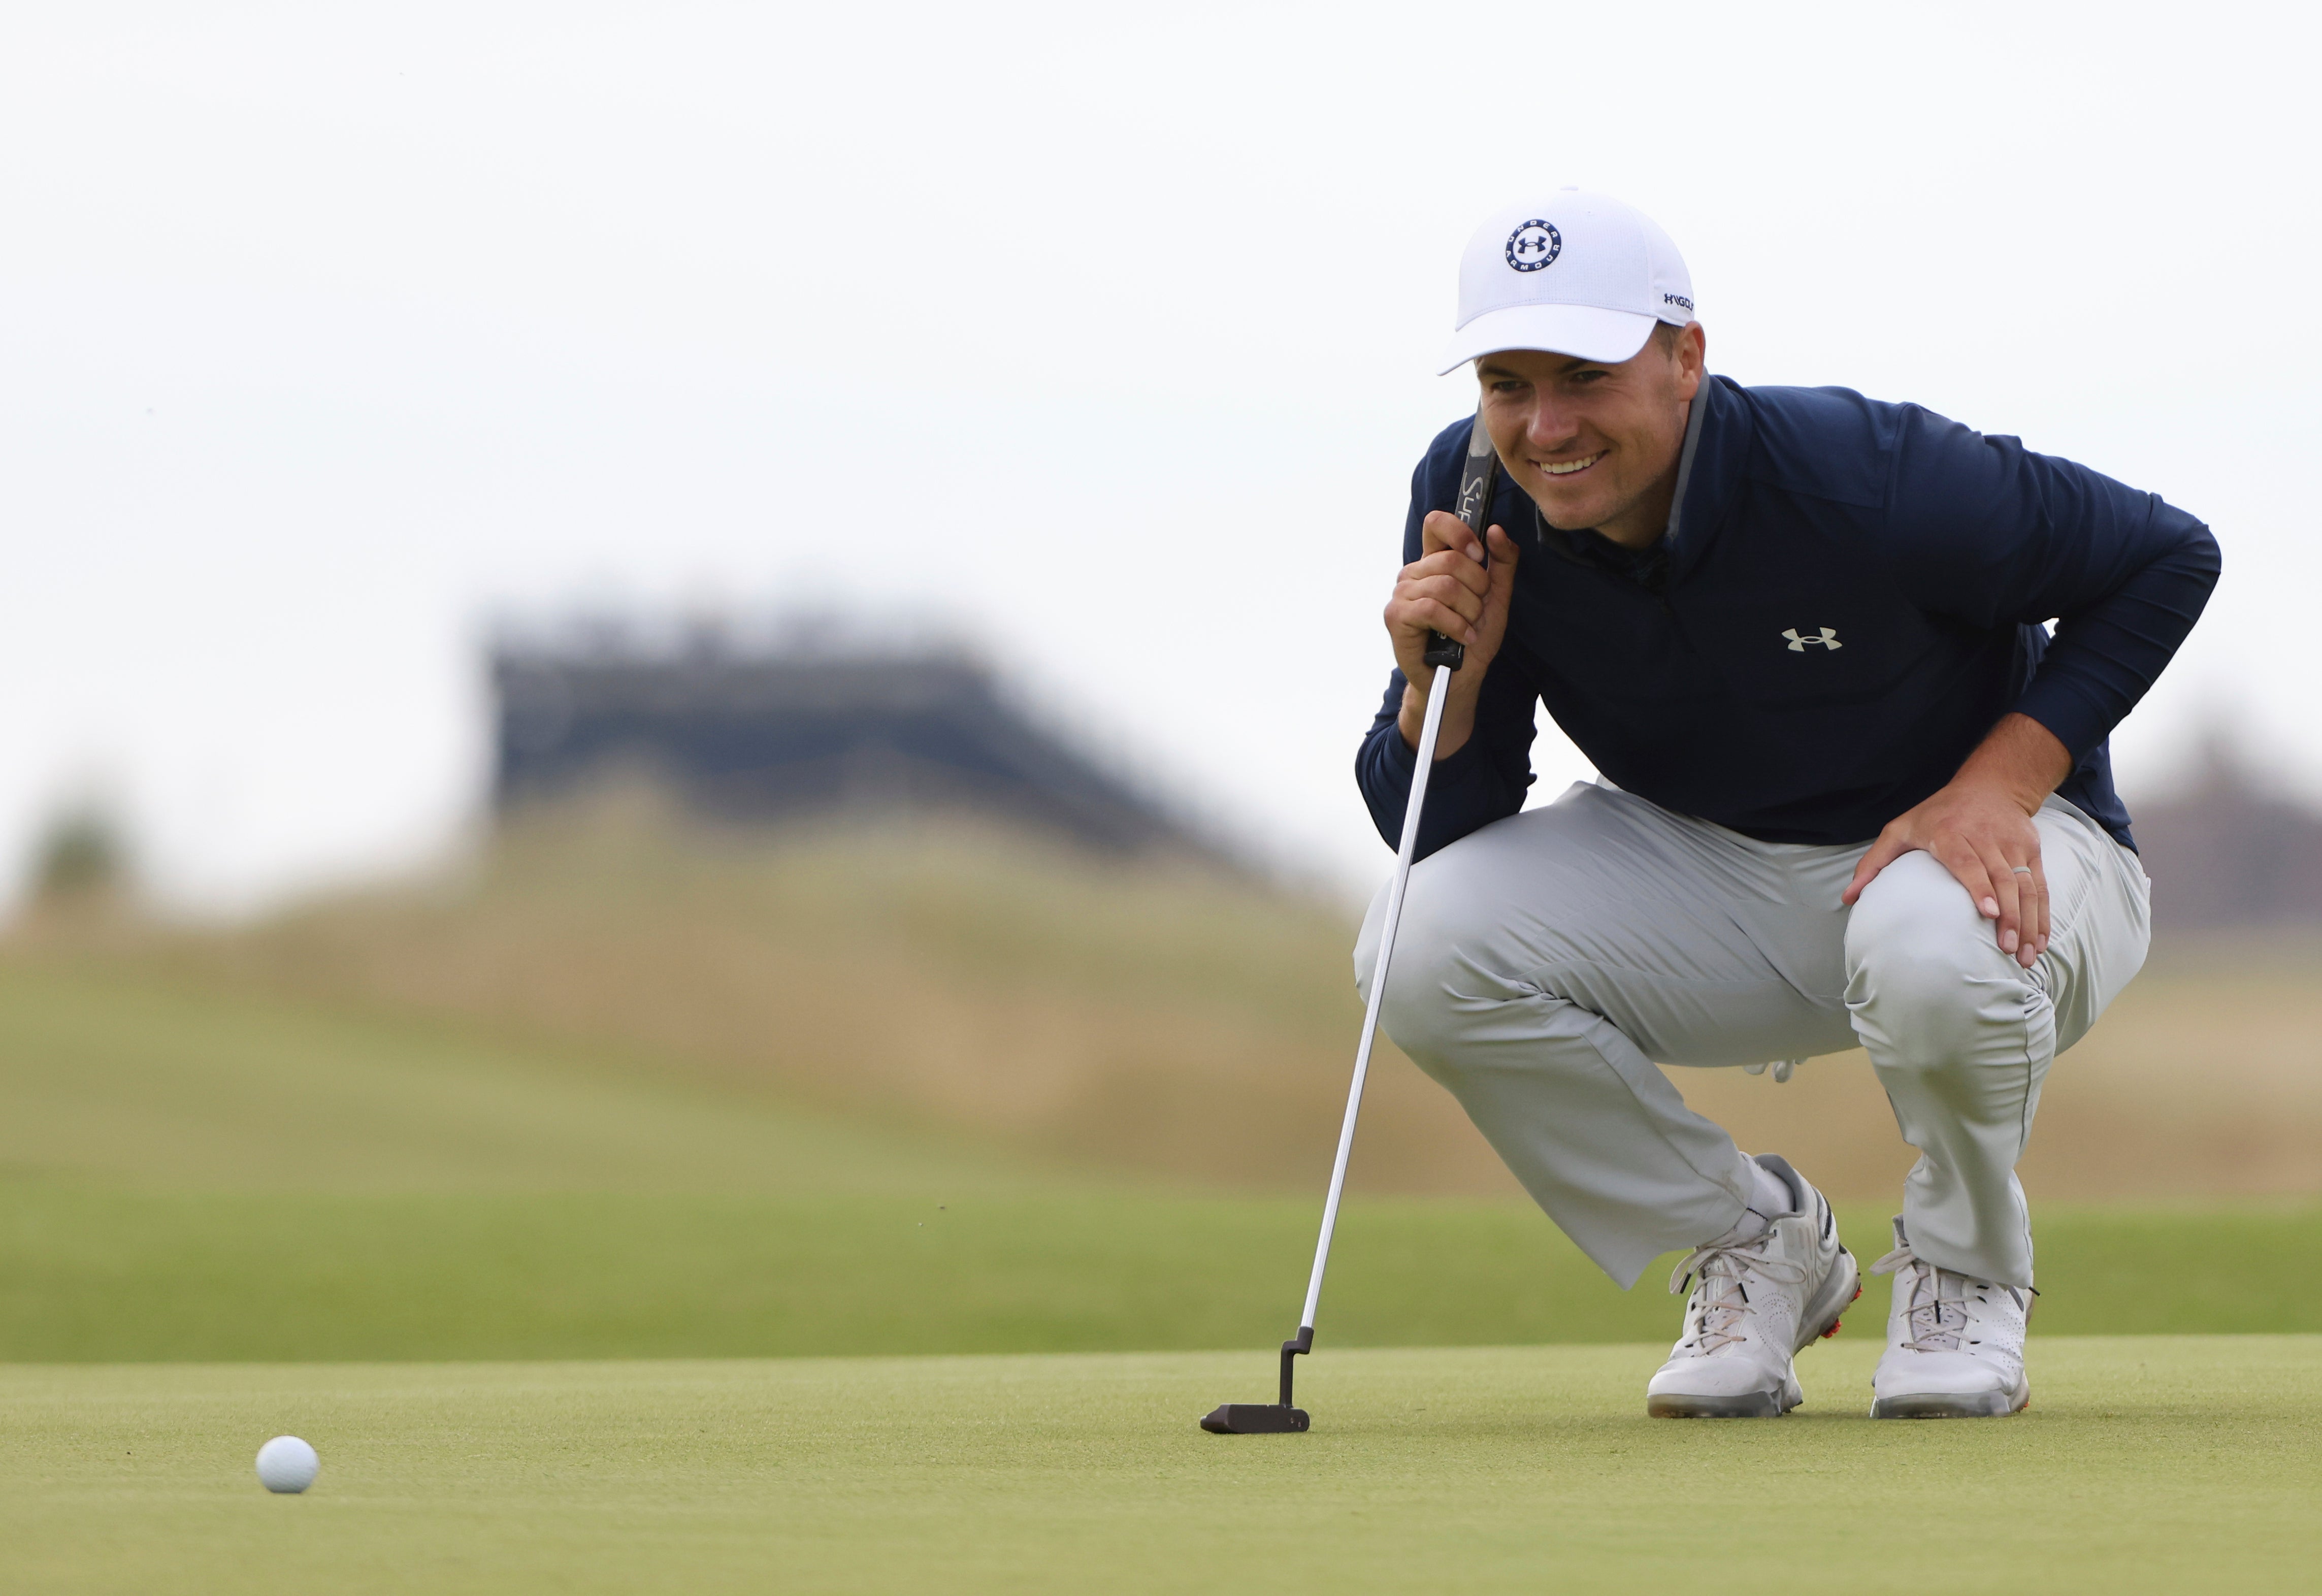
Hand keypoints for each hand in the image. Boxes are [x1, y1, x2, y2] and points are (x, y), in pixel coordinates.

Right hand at [1382, 512, 1518, 756]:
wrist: (1459, 679)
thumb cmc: (1473, 637)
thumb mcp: (1497, 596)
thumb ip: (1502, 562)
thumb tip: (1495, 529)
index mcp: (1435, 562)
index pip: (1436, 524)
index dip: (1460, 533)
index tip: (1479, 555)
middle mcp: (1414, 573)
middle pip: (1451, 560)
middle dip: (1478, 588)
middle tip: (1477, 610)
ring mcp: (1402, 594)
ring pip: (1445, 586)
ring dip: (1469, 611)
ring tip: (1469, 628)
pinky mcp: (1396, 617)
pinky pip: (1432, 609)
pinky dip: (1456, 626)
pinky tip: (1463, 638)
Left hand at [1841, 714, 2071, 968]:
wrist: (1990, 784)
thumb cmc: (1936, 813)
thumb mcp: (1900, 829)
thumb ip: (1874, 863)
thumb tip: (1849, 897)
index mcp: (1951, 833)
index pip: (1968, 862)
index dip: (1980, 886)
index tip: (1987, 913)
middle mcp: (1986, 838)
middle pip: (2002, 878)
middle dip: (2009, 916)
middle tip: (2008, 949)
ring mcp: (2012, 844)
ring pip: (2026, 885)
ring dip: (2028, 921)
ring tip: (2026, 954)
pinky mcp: (2032, 850)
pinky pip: (2040, 885)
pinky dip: (2042, 914)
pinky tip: (2039, 940)